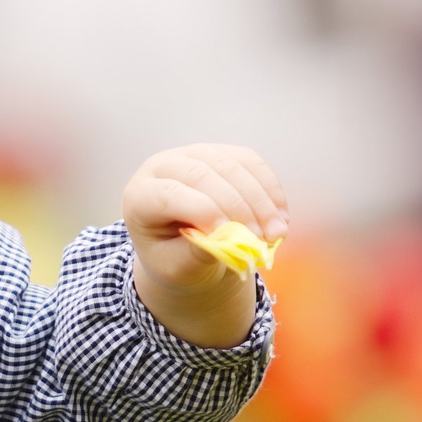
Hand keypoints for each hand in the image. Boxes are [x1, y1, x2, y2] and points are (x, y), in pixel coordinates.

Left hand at [121, 143, 286, 347]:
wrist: (182, 250)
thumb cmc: (173, 261)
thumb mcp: (177, 268)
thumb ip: (195, 254)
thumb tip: (227, 241)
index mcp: (140, 196)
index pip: (170, 195)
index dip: (204, 212)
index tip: (233, 237)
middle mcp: (162, 166)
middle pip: (204, 175)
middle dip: (240, 208)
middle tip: (265, 239)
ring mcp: (193, 154)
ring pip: (232, 166)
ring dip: (261, 200)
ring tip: (278, 234)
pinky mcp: (221, 153)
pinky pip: (251, 163)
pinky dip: (270, 190)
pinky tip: (281, 217)